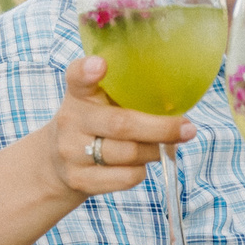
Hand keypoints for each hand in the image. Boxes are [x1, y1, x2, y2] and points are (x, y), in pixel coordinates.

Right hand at [46, 56, 196, 198]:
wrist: (56, 164)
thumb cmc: (94, 125)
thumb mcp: (98, 102)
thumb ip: (126, 94)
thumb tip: (178, 105)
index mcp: (79, 94)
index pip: (77, 77)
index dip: (87, 71)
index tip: (100, 65)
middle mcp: (71, 120)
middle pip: (122, 124)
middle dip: (162, 128)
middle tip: (188, 128)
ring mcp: (72, 152)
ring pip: (129, 153)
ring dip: (155, 150)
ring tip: (163, 146)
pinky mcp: (80, 180)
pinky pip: (127, 177)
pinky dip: (142, 170)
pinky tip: (140, 163)